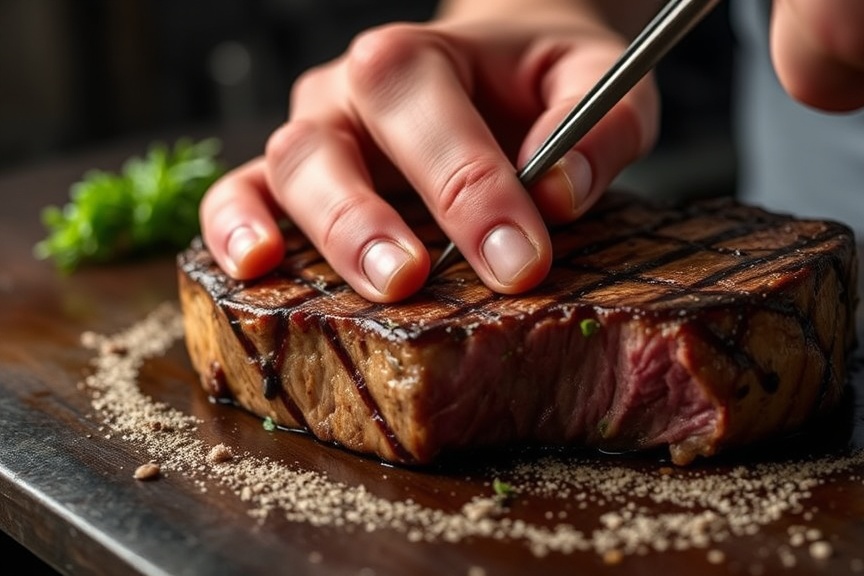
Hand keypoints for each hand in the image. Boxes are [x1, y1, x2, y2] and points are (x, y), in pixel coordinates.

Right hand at [199, 9, 659, 301]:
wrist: (502, 67)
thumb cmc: (542, 81)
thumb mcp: (595, 82)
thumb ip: (597, 127)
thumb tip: (561, 193)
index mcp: (420, 57)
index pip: (433, 114)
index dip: (473, 190)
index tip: (519, 261)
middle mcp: (351, 92)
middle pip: (333, 144)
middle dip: (370, 220)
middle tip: (412, 280)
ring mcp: (314, 134)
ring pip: (284, 171)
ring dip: (316, 236)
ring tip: (356, 286)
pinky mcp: (291, 179)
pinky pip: (238, 194)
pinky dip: (234, 231)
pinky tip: (255, 271)